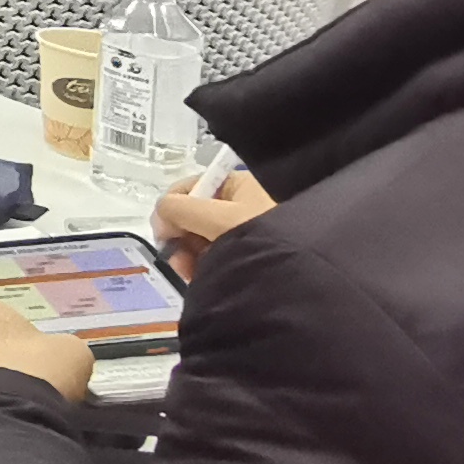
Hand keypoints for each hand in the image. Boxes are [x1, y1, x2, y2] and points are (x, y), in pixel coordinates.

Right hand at [155, 166, 274, 280]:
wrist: (303, 276)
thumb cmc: (263, 236)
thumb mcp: (218, 217)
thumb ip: (180, 209)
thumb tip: (160, 213)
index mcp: (238, 184)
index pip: (190, 187)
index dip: (172, 208)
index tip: (165, 236)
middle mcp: (241, 204)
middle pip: (195, 214)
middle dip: (181, 237)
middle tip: (178, 261)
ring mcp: (246, 231)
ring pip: (203, 237)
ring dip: (189, 254)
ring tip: (190, 274)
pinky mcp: (249, 255)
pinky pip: (216, 255)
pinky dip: (204, 265)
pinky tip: (202, 278)